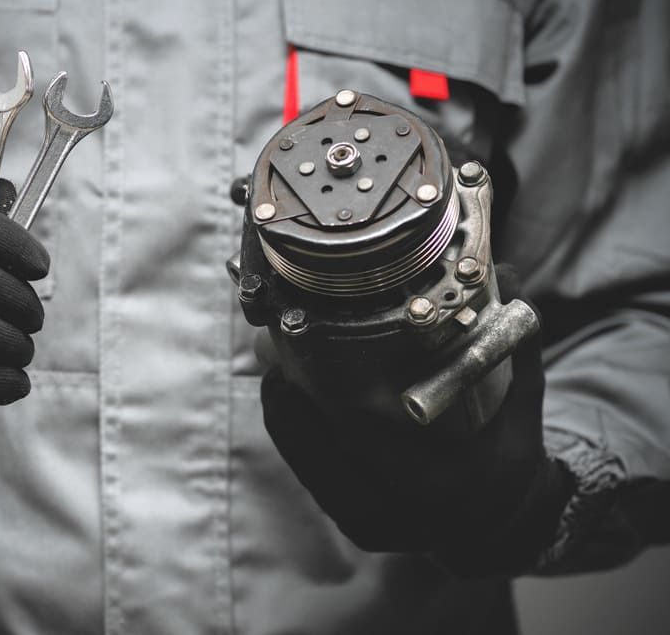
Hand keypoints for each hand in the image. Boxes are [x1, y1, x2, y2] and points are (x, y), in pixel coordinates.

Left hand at [262, 266, 573, 575]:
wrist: (504, 522)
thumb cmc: (509, 455)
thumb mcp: (521, 401)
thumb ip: (513, 340)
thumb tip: (502, 269)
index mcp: (442, 487)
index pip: (368, 440)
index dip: (330, 398)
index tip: (309, 354)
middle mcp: (401, 516)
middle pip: (323, 456)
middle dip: (294, 404)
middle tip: (278, 357)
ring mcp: (371, 526)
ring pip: (309, 468)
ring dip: (287, 419)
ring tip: (274, 371)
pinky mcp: (352, 525)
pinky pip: (310, 479)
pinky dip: (293, 440)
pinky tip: (284, 402)